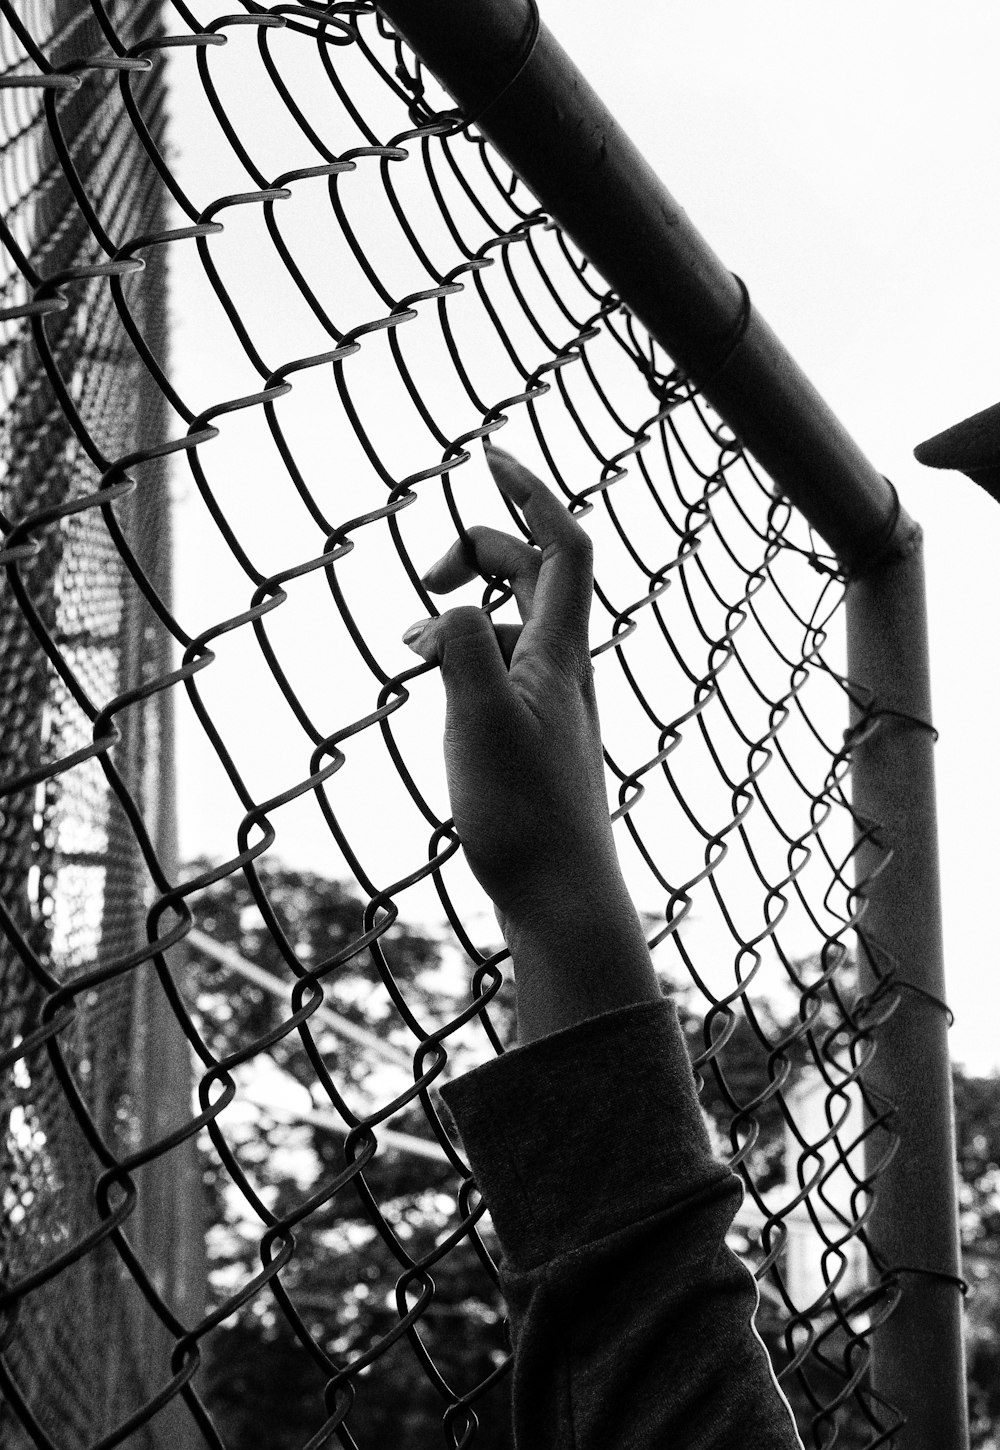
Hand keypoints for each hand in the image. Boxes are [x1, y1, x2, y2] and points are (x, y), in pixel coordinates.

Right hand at [405, 448, 660, 1041]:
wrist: (564, 900)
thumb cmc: (526, 817)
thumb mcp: (476, 721)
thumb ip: (461, 646)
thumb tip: (450, 604)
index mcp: (559, 653)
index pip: (561, 545)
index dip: (531, 490)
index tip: (487, 454)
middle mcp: (565, 670)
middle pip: (535, 574)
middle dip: (478, 550)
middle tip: (425, 575)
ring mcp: (553, 705)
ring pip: (515, 624)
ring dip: (464, 610)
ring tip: (410, 643)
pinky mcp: (536, 738)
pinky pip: (503, 668)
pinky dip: (466, 656)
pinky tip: (434, 686)